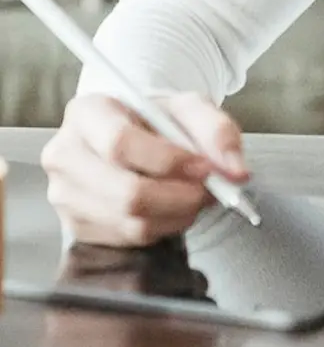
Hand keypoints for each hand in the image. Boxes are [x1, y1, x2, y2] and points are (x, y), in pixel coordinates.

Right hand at [40, 92, 248, 246]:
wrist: (133, 133)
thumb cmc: (157, 118)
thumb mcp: (191, 107)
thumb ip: (217, 131)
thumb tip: (235, 171)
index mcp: (86, 113)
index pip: (121, 144)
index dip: (169, 161)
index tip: (205, 167)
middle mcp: (65, 155)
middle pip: (124, 192)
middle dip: (179, 196)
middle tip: (211, 189)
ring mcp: (65, 196)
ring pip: (129, 220)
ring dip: (177, 213)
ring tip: (198, 195)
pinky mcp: (76, 227)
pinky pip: (128, 238)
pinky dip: (164, 226)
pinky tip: (176, 207)